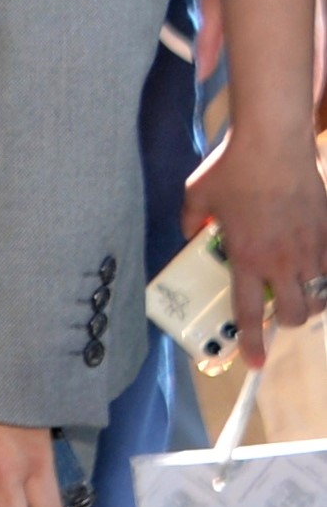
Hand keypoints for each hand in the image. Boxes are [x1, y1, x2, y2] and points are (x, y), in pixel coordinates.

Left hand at [187, 128, 326, 363]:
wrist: (273, 145)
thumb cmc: (233, 170)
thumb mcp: (197, 196)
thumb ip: (192, 222)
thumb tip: (192, 234)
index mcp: (246, 257)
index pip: (249, 312)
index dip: (252, 342)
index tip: (254, 361)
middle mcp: (281, 261)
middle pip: (296, 314)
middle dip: (288, 320)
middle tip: (278, 309)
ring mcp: (310, 249)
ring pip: (320, 296)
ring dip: (310, 300)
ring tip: (298, 289)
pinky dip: (325, 277)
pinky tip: (314, 267)